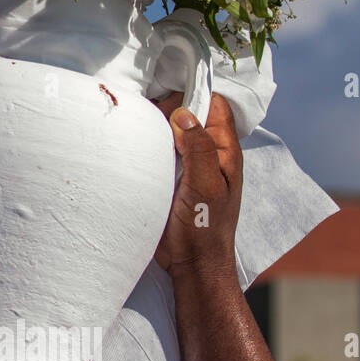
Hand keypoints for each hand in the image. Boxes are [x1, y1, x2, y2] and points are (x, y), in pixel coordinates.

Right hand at [151, 91, 241, 280]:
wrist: (191, 264)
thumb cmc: (204, 228)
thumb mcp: (205, 185)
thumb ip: (198, 147)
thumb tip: (183, 112)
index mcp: (225, 152)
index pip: (215, 107)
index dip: (195, 95)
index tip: (168, 96)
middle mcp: (209, 154)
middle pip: (191, 115)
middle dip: (170, 108)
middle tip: (147, 112)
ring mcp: (189, 166)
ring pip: (174, 133)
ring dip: (157, 126)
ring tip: (136, 120)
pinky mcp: (170, 178)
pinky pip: (161, 152)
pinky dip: (149, 144)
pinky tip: (134, 142)